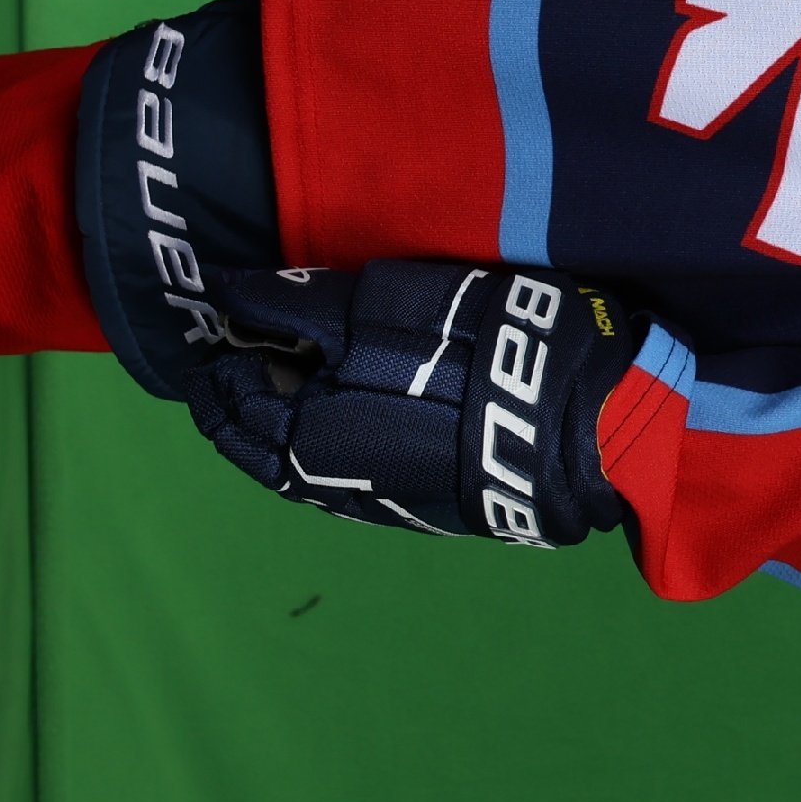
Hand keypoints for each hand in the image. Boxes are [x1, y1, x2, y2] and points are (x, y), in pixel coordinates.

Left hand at [186, 261, 641, 547]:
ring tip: (276, 387)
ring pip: (290, 468)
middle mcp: (323, 482)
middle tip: (234, 359)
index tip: (220, 332)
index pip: (230, 402)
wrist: (582, 425)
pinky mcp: (411, 509)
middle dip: (234, 402)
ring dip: (271, 428)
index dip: (218, 363)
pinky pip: (332, 481)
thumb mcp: (392, 304)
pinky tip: (328, 422)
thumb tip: (225, 292)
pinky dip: (311, 449)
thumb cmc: (485, 350)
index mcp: (305, 435)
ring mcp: (369, 502)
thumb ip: (303, 301)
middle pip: (252, 443)